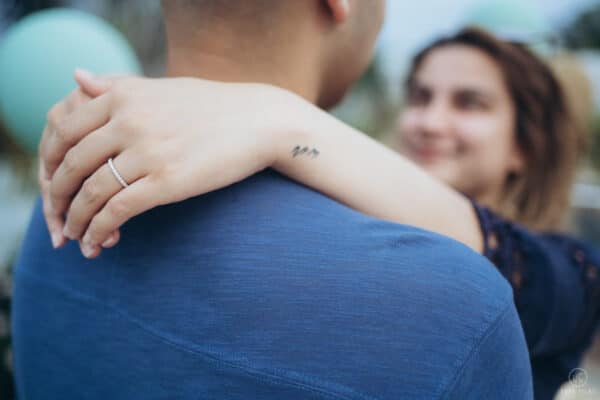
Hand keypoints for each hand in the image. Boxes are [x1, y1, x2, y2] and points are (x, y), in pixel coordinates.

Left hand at [42, 71, 298, 257]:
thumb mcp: (161, 88)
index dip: (49, 163)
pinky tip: (99, 242)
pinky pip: (118, 211)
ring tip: (74, 237)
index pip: (64, 131)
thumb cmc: (212, 106)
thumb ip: (117, 86)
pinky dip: (100, 230)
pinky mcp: (167, 181)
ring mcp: (147, 151)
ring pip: (91, 192)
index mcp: (123, 95)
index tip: (52, 183)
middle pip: (71, 164)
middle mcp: (128, 120)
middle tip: (56, 217)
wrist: (259, 121)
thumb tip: (75, 77)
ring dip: (76, 221)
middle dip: (57, 198)